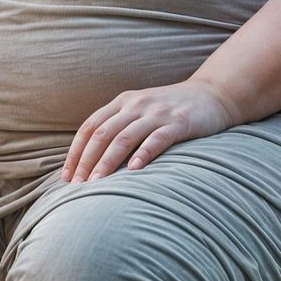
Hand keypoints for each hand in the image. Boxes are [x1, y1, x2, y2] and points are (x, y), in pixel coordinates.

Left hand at [62, 80, 239, 182]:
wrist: (213, 94)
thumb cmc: (172, 110)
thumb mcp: (140, 111)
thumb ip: (119, 127)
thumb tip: (92, 160)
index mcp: (122, 102)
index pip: (89, 127)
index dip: (75, 152)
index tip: (67, 177)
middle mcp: (135, 105)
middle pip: (102, 134)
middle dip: (86, 162)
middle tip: (78, 186)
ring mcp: (157, 113)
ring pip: (124, 138)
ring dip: (107, 162)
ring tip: (97, 184)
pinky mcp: (178, 123)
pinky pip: (156, 139)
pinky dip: (143, 154)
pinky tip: (133, 171)